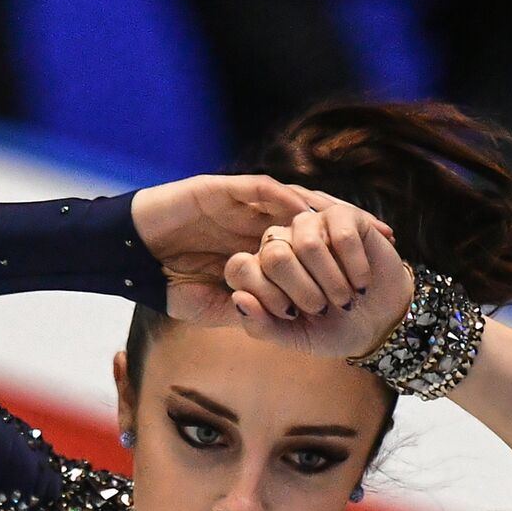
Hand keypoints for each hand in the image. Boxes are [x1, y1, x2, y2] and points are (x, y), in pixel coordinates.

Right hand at [130, 175, 394, 324]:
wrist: (127, 253)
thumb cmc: (166, 281)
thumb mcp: (216, 305)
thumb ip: (249, 307)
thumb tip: (281, 322)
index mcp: (259, 242)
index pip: (310, 243)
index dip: (342, 254)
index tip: (372, 271)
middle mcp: (256, 218)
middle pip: (315, 216)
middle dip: (350, 226)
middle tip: (384, 239)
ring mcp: (241, 201)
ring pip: (297, 200)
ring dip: (329, 212)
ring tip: (359, 223)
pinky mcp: (222, 188)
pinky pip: (264, 191)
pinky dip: (290, 202)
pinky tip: (313, 214)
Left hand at [224, 192, 414, 359]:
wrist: (376, 323)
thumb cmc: (329, 329)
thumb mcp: (292, 337)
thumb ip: (260, 325)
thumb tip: (239, 298)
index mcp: (258, 267)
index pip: (240, 267)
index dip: (266, 296)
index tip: (291, 316)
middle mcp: (279, 240)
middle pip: (273, 254)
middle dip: (303, 292)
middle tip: (322, 309)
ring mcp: (310, 224)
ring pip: (308, 244)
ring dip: (331, 282)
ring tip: (345, 300)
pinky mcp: (343, 216)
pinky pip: (342, 236)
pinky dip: (355, 268)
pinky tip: (362, 283)